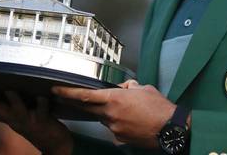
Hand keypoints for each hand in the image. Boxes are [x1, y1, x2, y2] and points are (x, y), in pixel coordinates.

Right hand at [0, 89, 72, 154]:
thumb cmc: (30, 124)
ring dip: (14, 100)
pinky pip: (43, 111)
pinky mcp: (43, 120)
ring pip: (18, 109)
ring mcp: (27, 119)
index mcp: (4, 115)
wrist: (52, 142)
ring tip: (9, 90)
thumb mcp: (9, 119)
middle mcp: (12, 117)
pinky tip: (43, 97)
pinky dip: (43, 104)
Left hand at [52, 80, 176, 148]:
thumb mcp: (143, 88)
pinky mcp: (120, 138)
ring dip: (107, 112)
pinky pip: (113, 128)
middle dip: (75, 102)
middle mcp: (111, 114)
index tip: (56, 89)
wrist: (170, 129)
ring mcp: (114, 128)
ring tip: (128, 109)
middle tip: (65, 97)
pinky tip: (132, 121)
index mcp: (115, 99)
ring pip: (103, 117)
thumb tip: (122, 88)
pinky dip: (118, 123)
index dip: (67, 92)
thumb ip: (128, 87)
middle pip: (87, 107)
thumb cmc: (159, 107)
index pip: (84, 95)